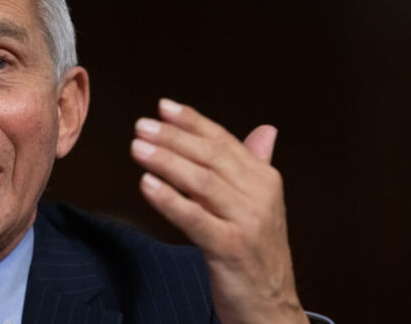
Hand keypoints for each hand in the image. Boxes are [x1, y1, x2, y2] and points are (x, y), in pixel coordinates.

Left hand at [131, 99, 306, 323]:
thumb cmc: (258, 255)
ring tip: (138, 148)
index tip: (163, 107)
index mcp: (264, 180)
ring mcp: (247, 222)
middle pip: (210, 157)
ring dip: (166, 162)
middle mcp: (259, 196)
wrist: (272, 308)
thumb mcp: (261, 206)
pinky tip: (147, 184)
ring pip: (202, 183)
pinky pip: (195, 219)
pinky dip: (169, 200)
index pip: (223, 141)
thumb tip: (265, 131)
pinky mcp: (231, 249)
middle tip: (142, 126)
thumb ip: (256, 166)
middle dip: (173, 138)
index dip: (193, 122)